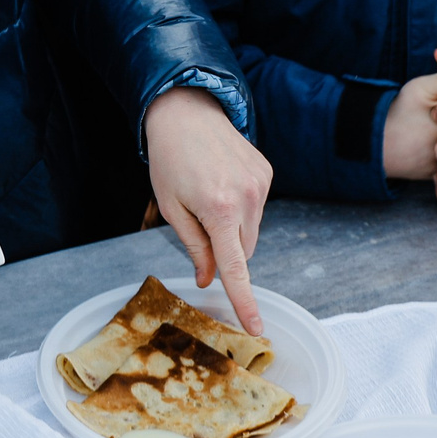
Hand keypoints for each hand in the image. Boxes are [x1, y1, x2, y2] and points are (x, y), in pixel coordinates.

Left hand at [143, 86, 271, 335]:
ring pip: (251, 230)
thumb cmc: (170, 159)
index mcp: (219, 211)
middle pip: (243, 250)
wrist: (186, 110)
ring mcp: (261, 184)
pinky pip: (256, 207)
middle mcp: (247, 199)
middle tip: (199, 220)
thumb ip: (194, 246)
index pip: (235, 268)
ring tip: (209, 193)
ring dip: (233, 226)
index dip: (244, 300)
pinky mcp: (266, 173)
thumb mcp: (171, 207)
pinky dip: (241, 206)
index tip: (256, 327)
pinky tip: (222, 181)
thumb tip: (209, 279)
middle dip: (225, 248)